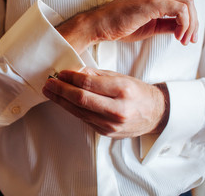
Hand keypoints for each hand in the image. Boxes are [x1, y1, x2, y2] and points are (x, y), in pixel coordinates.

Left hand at [42, 68, 168, 138]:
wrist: (154, 114)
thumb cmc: (137, 93)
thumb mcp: (121, 77)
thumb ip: (97, 75)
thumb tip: (75, 72)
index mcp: (123, 90)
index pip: (89, 84)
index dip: (71, 78)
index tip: (61, 73)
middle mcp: (117, 109)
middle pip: (81, 99)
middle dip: (61, 90)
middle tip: (49, 83)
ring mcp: (111, 124)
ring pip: (79, 111)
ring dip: (61, 101)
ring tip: (50, 92)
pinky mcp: (105, 132)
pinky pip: (84, 119)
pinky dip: (72, 109)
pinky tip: (63, 102)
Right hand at [57, 0, 197, 53]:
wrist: (100, 25)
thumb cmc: (118, 25)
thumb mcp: (149, 25)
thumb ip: (166, 24)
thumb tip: (182, 28)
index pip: (181, 0)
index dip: (190, 19)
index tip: (187, 36)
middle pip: (188, 1)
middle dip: (193, 23)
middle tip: (189, 40)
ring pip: (187, 4)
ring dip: (190, 25)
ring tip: (182, 40)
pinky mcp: (153, 0)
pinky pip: (180, 10)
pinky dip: (184, 24)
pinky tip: (177, 36)